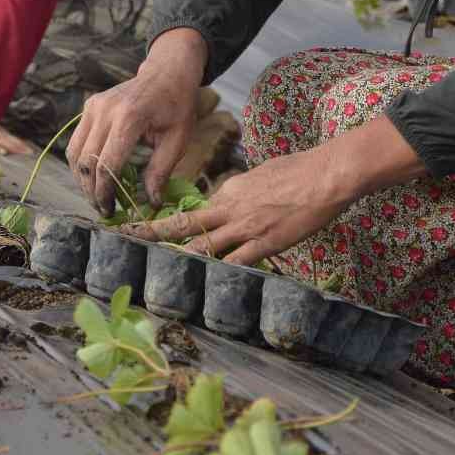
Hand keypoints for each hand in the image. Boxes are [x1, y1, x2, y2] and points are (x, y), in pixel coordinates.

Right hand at [69, 28, 206, 214]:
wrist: (167, 72)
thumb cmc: (177, 106)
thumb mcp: (178, 139)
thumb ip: (161, 171)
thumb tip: (151, 203)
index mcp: (130, 117)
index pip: (107, 163)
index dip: (105, 192)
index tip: (110, 210)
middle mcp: (105, 110)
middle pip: (86, 161)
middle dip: (92, 191)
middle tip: (103, 209)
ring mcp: (94, 106)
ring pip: (74, 153)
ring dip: (82, 179)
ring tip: (98, 196)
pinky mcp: (89, 105)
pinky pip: (77, 141)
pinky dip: (81, 162)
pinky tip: (94, 176)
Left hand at [124, 149, 351, 266]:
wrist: (326, 175)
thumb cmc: (300, 170)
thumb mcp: (264, 174)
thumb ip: (245, 190)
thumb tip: (236, 198)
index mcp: (230, 190)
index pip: (199, 209)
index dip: (178, 221)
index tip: (157, 230)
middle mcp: (230, 207)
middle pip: (185, 223)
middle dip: (154, 232)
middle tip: (128, 238)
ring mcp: (245, 227)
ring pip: (202, 245)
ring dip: (178, 259)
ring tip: (154, 270)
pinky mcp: (263, 243)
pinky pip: (235, 262)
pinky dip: (219, 273)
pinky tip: (204, 284)